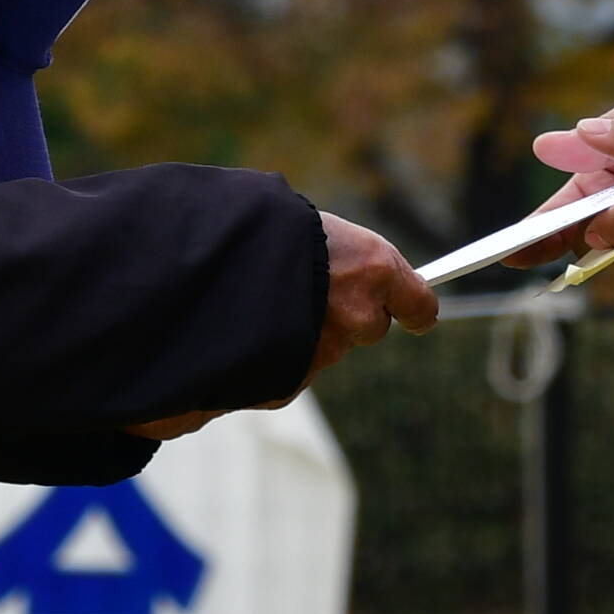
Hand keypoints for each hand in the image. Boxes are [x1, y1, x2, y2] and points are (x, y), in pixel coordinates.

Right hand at [127, 213, 440, 440]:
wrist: (194, 272)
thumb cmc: (245, 234)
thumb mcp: (298, 229)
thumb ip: (333, 257)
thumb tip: (352, 270)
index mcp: (371, 266)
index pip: (419, 302)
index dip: (413, 306)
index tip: (413, 311)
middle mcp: (357, 314)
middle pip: (370, 327)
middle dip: (347, 315)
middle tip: (309, 291)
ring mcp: (325, 353)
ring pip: (325, 348)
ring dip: (302, 332)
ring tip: (258, 301)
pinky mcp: (290, 384)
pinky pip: (290, 367)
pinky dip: (273, 354)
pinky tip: (243, 328)